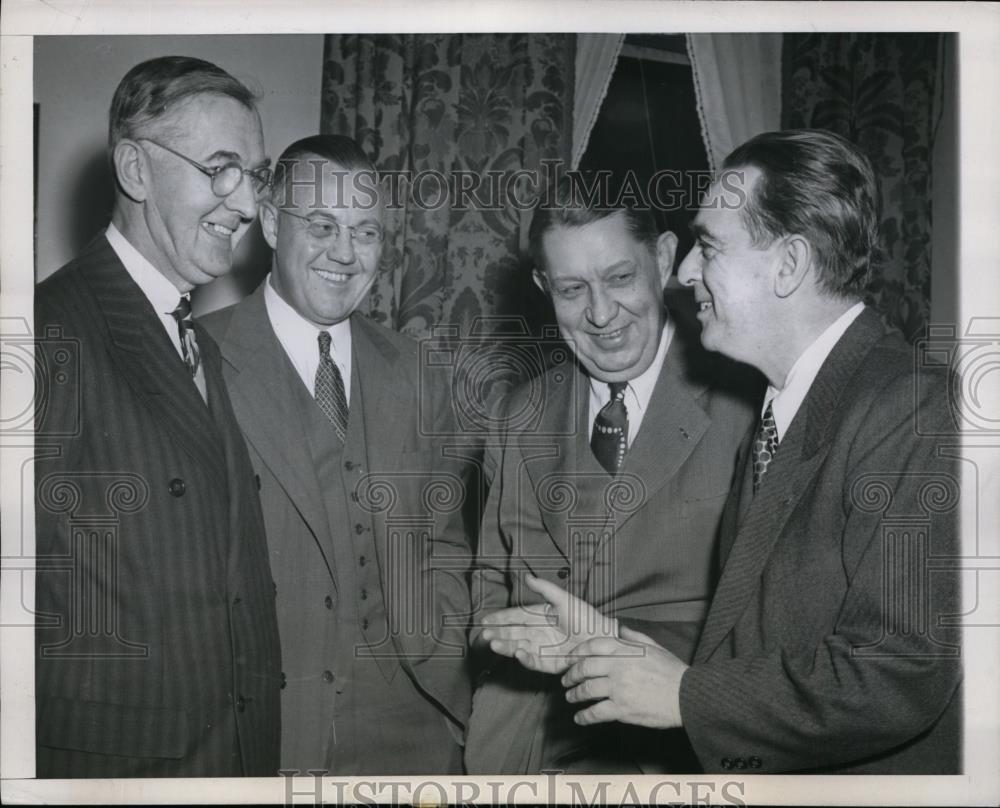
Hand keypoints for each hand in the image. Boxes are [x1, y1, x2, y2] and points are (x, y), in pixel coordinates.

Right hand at [479, 574, 617, 674]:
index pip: (515, 616)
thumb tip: (526, 576)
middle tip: (484, 634)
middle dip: (498, 634)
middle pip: (513, 633)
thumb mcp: (565, 599)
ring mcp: (542, 648)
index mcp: (539, 616)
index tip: (485, 620)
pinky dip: (525, 658)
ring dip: (505, 646)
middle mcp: (538, 633)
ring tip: (493, 643)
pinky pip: (534, 661)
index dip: (500, 618)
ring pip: (519, 647)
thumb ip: (545, 588)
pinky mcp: (550, 663)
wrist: (603, 637)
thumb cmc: (586, 617)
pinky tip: (517, 653)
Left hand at [560, 626, 686, 728]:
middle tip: (566, 680)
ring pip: (586, 690)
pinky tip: (580, 717)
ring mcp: (619, 689)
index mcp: (624, 650)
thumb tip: (619, 628)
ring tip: (570, 697)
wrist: (687, 696)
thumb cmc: (672, 671)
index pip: (591, 646)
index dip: (576, 653)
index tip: (569, 659)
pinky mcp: (622, 709)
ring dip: (574, 695)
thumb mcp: (653, 646)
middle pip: (584, 668)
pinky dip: (584, 716)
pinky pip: (596, 712)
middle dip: (571, 675)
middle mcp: (618, 667)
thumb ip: (633, 636)